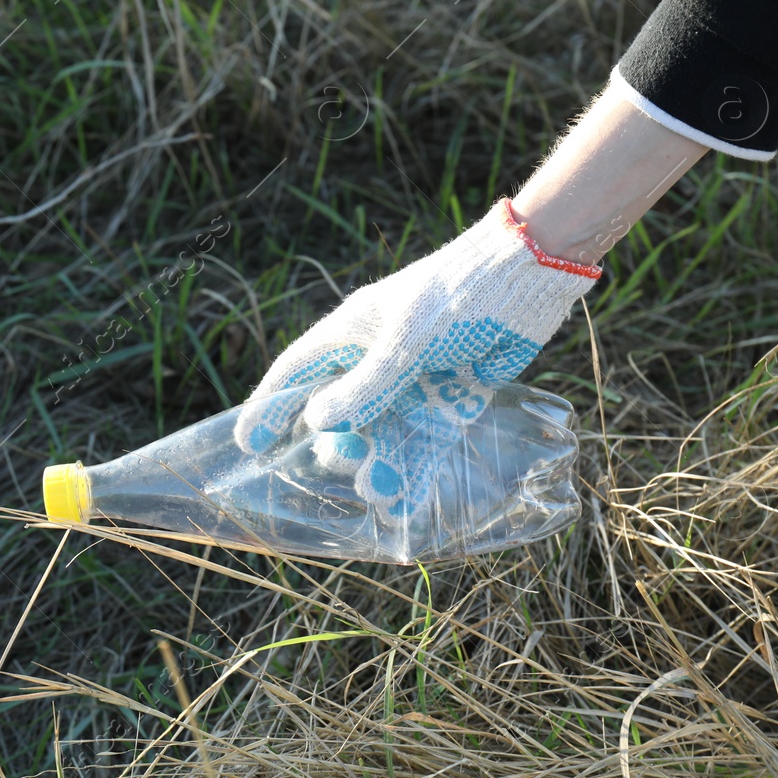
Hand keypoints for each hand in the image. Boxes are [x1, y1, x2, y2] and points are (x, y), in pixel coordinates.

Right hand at [233, 198, 599, 511]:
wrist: (529, 276)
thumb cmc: (455, 296)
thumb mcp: (404, 342)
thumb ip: (365, 385)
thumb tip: (317, 421)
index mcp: (352, 333)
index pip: (297, 373)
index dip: (271, 406)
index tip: (247, 443)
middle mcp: (378, 359)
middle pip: (341, 412)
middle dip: (337, 444)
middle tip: (343, 464)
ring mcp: (415, 380)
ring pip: (385, 433)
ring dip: (379, 462)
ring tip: (379, 492)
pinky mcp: (452, 396)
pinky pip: (427, 439)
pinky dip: (417, 468)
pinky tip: (407, 501)